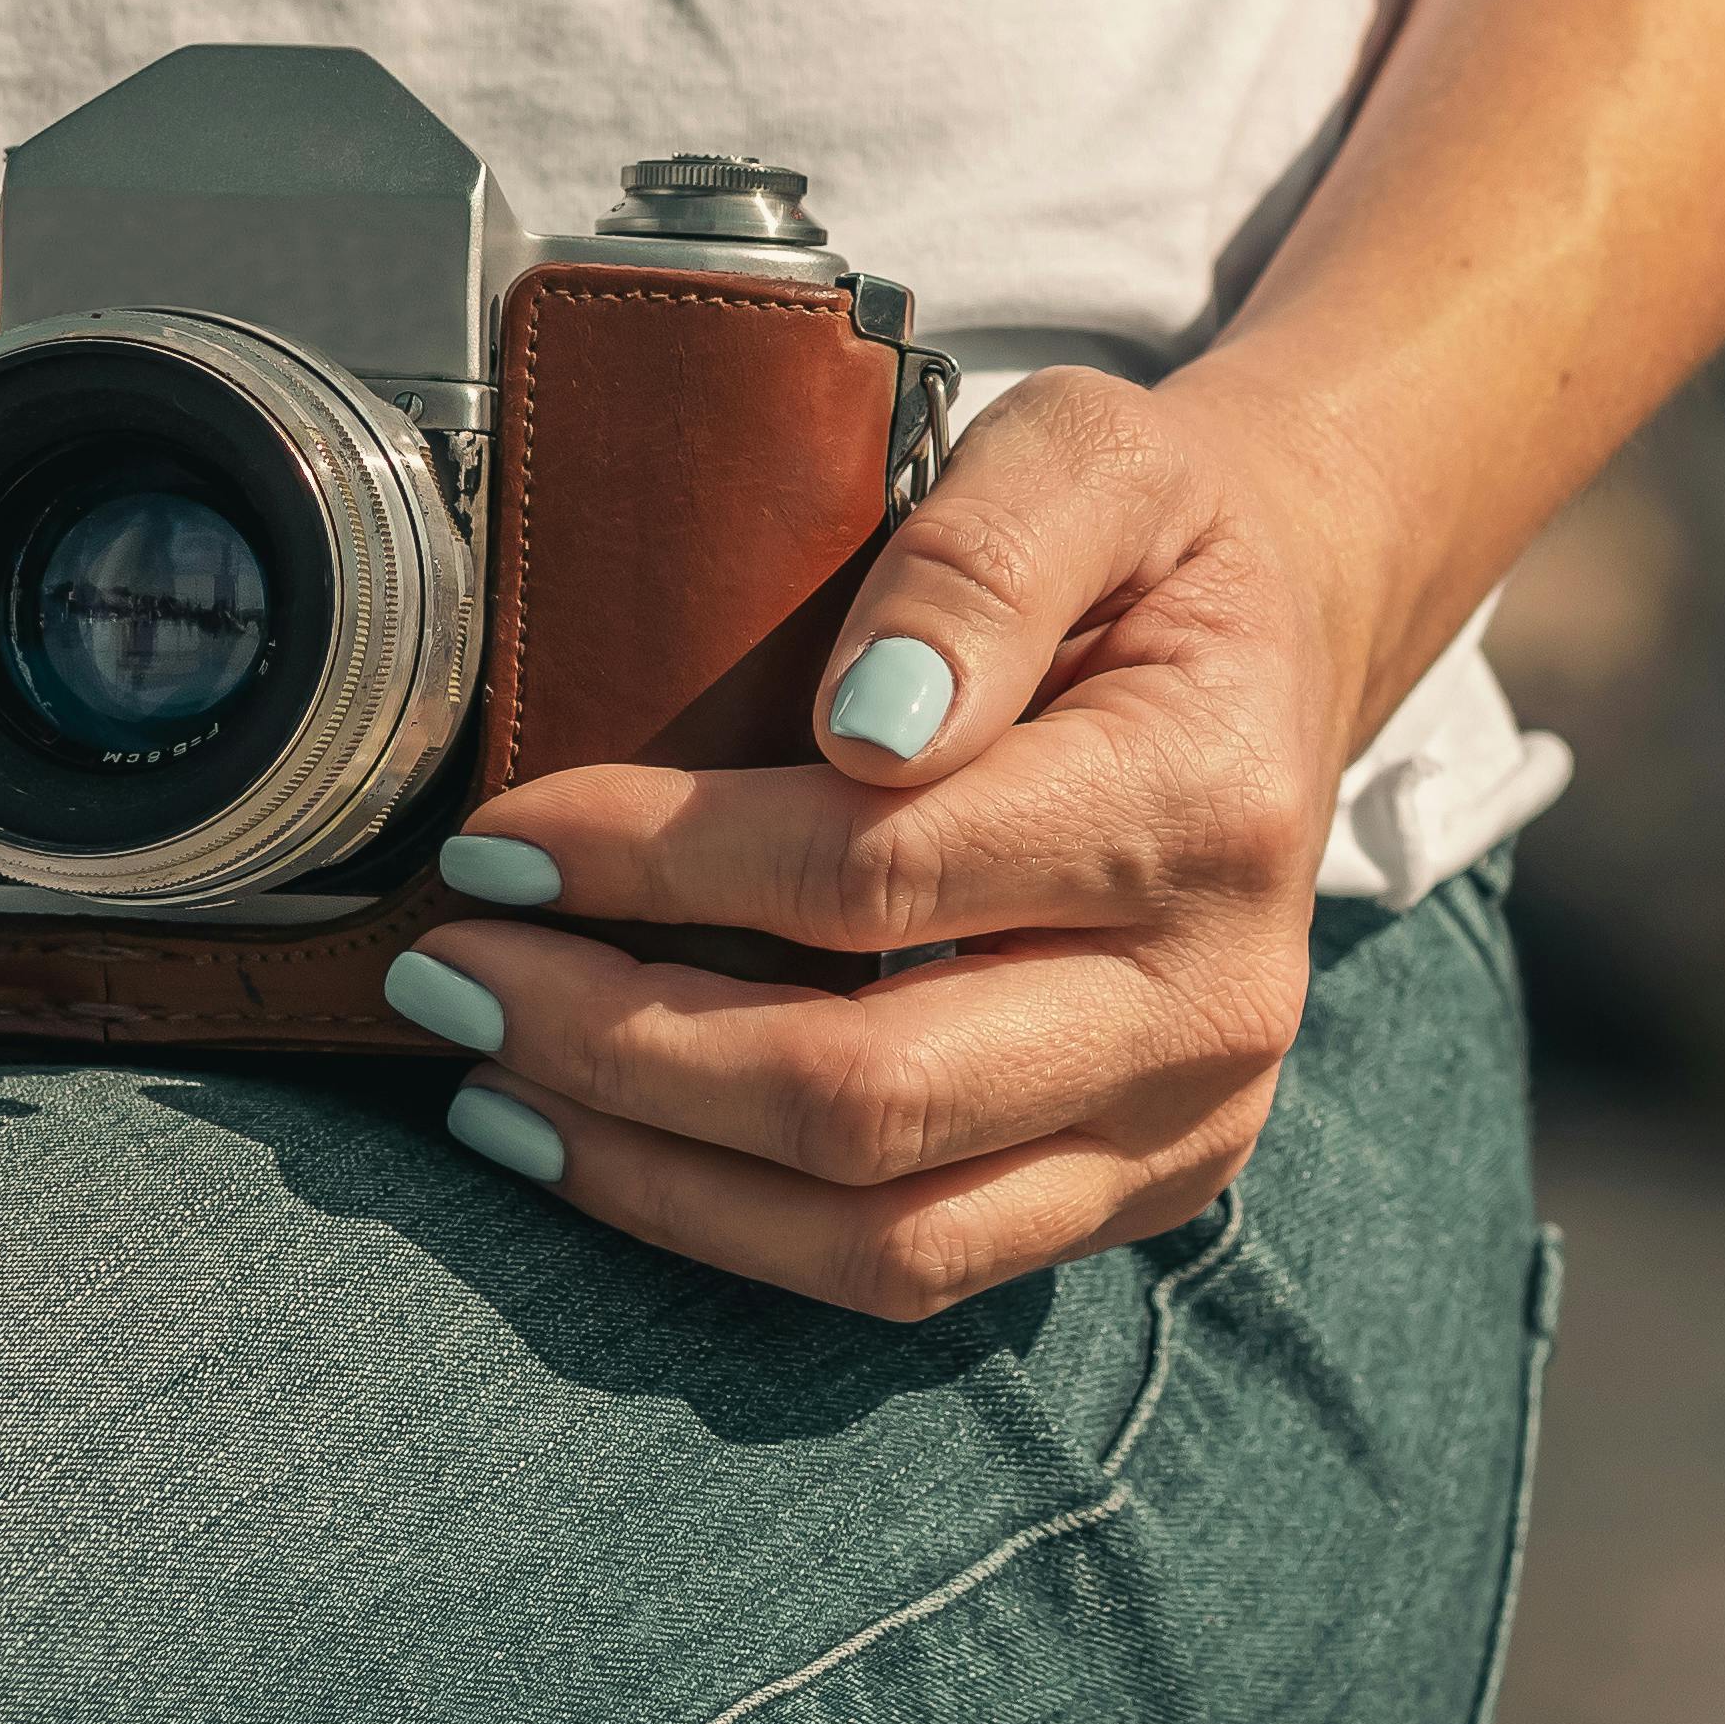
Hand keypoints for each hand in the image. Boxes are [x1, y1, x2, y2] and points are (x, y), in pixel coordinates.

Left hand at [401, 365, 1384, 1321]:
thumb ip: (980, 560)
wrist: (1274, 653)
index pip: (882, 874)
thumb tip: (862, 729)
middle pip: (870, 1093)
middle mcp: (1213, 1003)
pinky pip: (913, 1269)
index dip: (661, 865)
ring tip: (492, 1081)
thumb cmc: (1147, 550)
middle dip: (619, 1044)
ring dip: (652, 1169)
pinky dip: (733, 1227)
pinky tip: (606, 1147)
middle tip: (450, 971)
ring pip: (881, 1234)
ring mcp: (1184, 1129)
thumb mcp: (1090, 454)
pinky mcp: (1134, 1197)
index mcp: (1205, 805)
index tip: (499, 840)